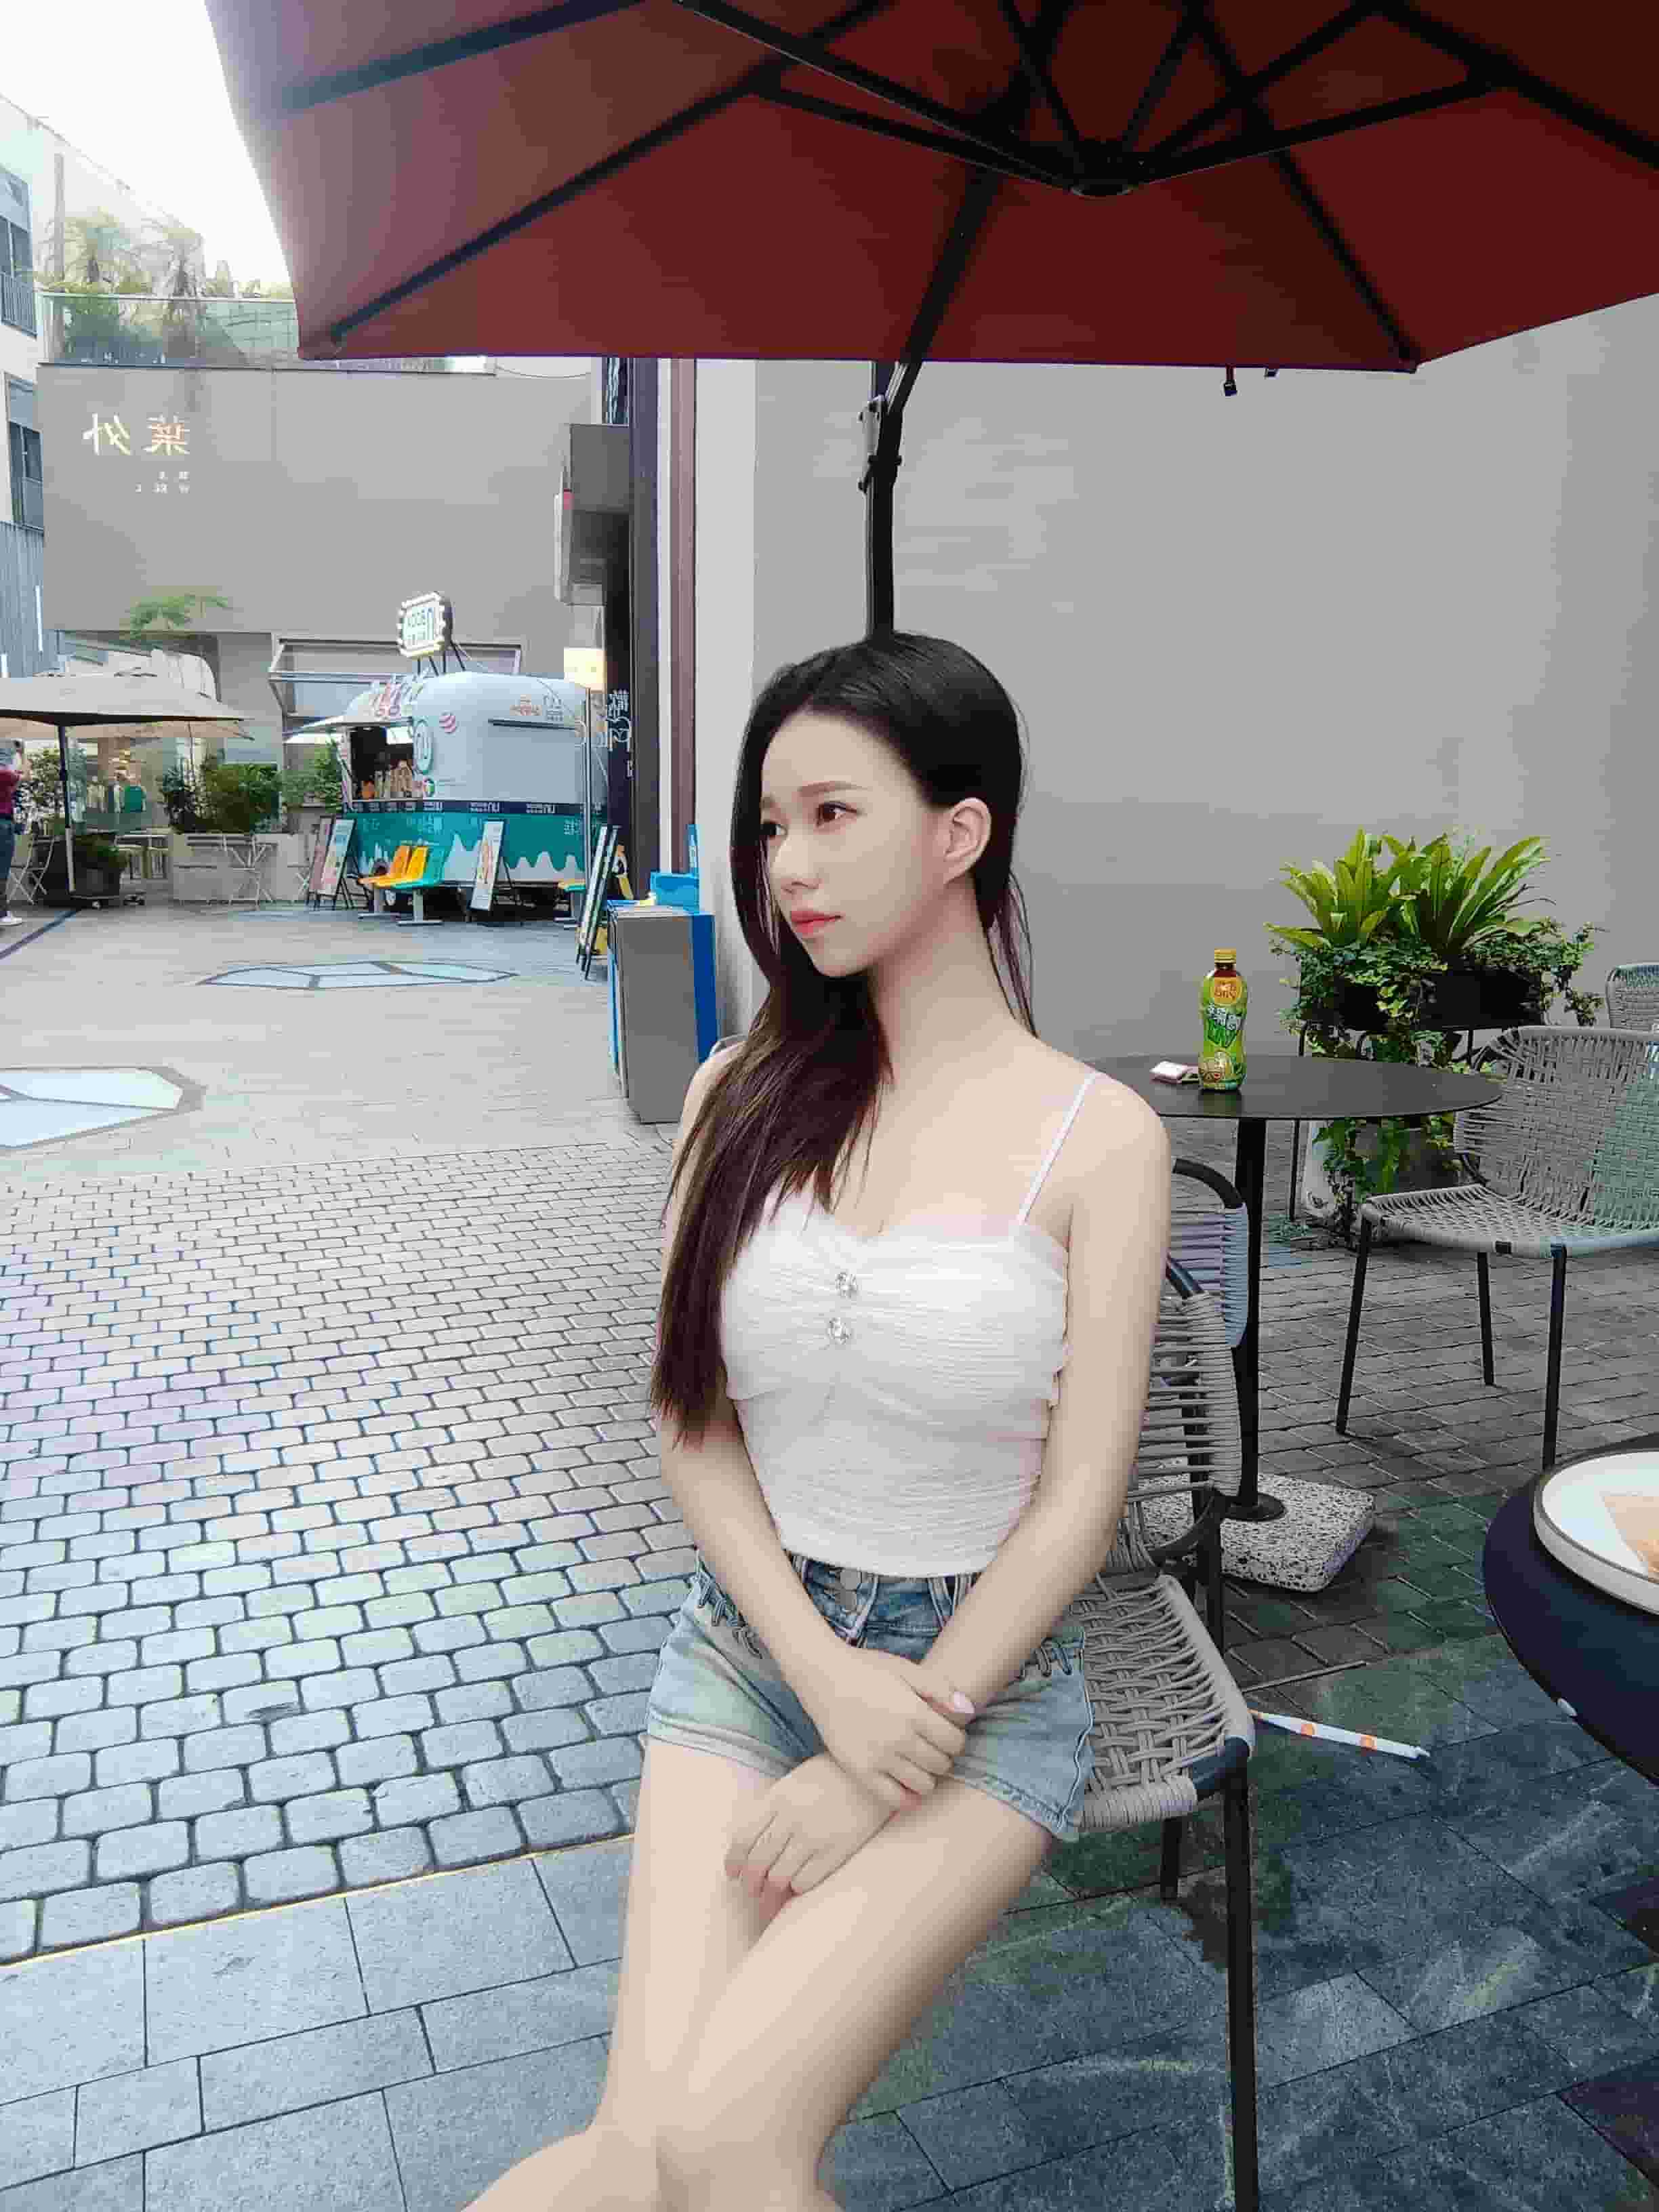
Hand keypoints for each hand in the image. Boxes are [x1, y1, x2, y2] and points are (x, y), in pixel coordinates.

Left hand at [723, 1755, 896, 1902]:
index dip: (734, 1861)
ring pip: (779, 1877)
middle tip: (752, 1889)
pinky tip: (799, 1882)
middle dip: (750, 1882)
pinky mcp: (836, 1851)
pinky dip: (797, 1887)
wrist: (870, 1777)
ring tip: (773, 1889)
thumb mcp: (793, 1782)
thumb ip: (770, 1810)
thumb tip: (748, 1847)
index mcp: (779, 1797)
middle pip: (758, 1861)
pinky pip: (805, 1883)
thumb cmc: (828, 1778)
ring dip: (772, 1888)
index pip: (744, 1838)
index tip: (733, 1873)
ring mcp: (815, 1835)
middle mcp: (793, 1817)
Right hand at [796, 1645, 974, 1812]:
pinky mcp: (860, 1771)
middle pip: (941, 1764)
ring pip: (923, 1785)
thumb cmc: (867, 1670)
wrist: (823, 1677)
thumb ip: (939, 1688)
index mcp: (914, 1712)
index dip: (956, 1740)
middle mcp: (899, 1738)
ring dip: (928, 1776)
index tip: (948, 1735)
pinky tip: (909, 1787)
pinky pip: (895, 1799)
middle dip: (943, 1757)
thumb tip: (969, 1710)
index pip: (954, 1742)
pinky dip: (909, 1798)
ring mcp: (879, 1758)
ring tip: (920, 1764)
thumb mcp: (906, 1669)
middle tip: (933, 1748)